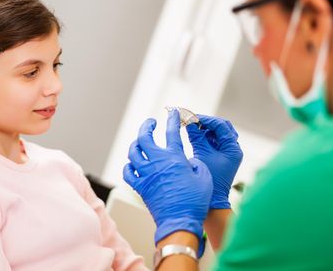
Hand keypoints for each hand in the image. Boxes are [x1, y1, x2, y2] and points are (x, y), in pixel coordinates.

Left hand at [123, 110, 212, 255]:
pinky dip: (129, 166)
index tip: (173, 113)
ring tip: (140, 142)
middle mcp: (157, 162)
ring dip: (136, 144)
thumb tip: (188, 162)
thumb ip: (196, 164)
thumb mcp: (204, 177)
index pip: (172, 132)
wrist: (179, 221)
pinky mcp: (140, 186)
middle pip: (144, 137)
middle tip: (151, 123)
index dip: (173, 119)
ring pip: (133, 152)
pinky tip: (133, 164)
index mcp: (174, 157)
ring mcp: (146, 174)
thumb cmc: (194, 201)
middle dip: (147, 126)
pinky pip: (128, 172)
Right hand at [186, 115, 242, 208]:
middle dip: (207, 123)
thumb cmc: (209, 178)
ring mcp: (228, 153)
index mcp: (233, 148)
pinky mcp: (221, 157)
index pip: (221, 126)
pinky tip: (195, 137)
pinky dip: (205, 138)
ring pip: (218, 134)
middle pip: (222, 127)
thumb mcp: (202, 154)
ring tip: (192, 128)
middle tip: (193, 121)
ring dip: (206, 130)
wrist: (213, 199)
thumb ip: (196, 136)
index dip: (206, 119)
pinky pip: (214, 142)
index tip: (192, 117)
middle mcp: (233, 149)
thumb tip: (189, 122)